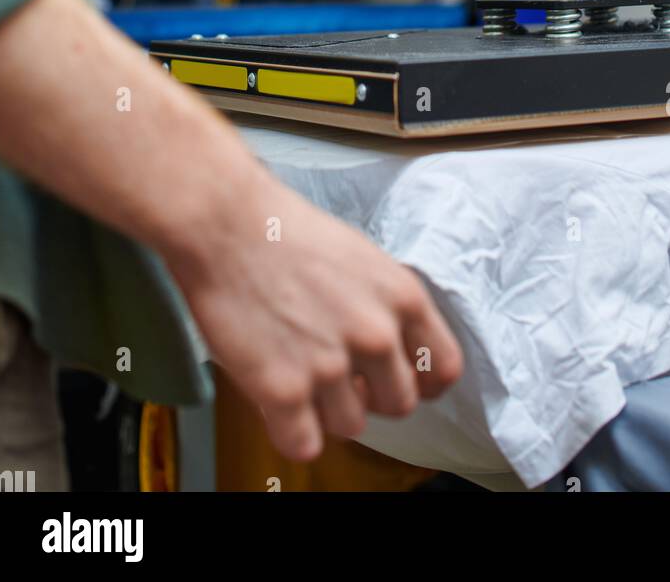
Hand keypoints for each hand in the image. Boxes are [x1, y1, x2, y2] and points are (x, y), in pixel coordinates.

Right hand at [170, 168, 462, 460]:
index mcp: (403, 297)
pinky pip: (305, 445)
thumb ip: (385, 306)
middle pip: (400, 405)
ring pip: (352, 427)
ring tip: (299, 373)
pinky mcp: (284, 391)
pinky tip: (278, 401)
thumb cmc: (285, 232)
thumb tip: (392, 351)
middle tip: (340, 376)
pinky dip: (291, 432)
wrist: (226, 224)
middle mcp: (376, 334)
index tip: (401, 382)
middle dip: (372, 396)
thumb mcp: (361, 258)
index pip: (443, 369)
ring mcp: (331, 365)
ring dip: (326, 411)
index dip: (421, 381)